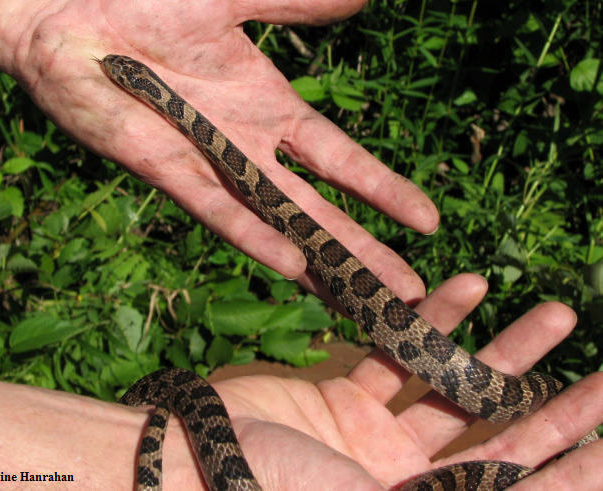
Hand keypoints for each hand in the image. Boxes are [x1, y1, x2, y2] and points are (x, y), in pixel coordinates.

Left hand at [0, 0, 437, 302]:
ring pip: (277, 221)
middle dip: (364, 247)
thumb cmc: (146, 2)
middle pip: (319, 207)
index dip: (383, 190)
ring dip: (322, 258)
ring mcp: (214, 166)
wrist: (72, 19)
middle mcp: (251, 148)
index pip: (341, 159)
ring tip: (365, 296)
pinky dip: (253, 234)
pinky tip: (291, 264)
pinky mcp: (171, 173)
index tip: (425, 222)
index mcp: (272, 111)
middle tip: (409, 289)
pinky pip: (219, 209)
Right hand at [206, 274, 601, 488]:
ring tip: (557, 314)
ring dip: (504, 351)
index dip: (577, 472)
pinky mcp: (343, 398)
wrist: (194, 461)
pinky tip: (465, 288)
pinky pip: (396, 357)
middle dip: (562, 408)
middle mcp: (407, 485)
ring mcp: (376, 440)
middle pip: (503, 442)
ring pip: (455, 389)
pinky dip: (429, 323)